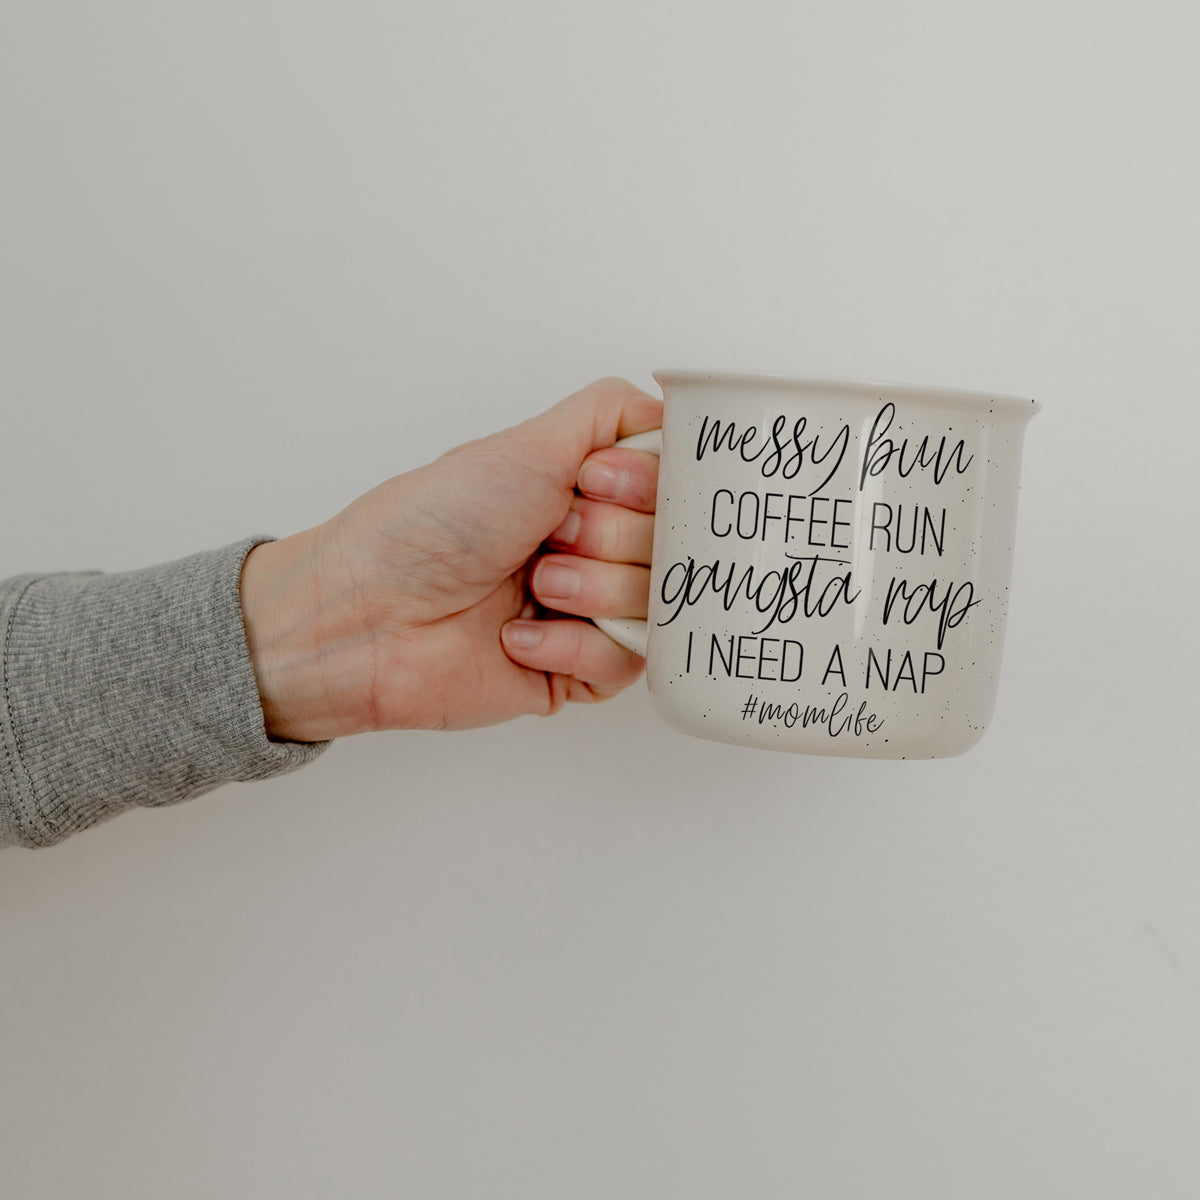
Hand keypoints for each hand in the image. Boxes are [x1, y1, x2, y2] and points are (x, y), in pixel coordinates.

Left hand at [239, 378, 661, 740]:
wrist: (368, 614)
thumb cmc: (431, 524)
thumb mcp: (527, 445)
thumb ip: (611, 415)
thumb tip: (670, 408)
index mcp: (586, 493)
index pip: (674, 486)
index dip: (645, 486)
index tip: (593, 482)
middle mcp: (594, 549)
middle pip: (673, 545)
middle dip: (608, 537)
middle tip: (547, 537)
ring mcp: (587, 613)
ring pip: (657, 605)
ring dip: (590, 591)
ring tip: (532, 588)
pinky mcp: (575, 673)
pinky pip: (624, 664)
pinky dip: (569, 646)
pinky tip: (514, 637)